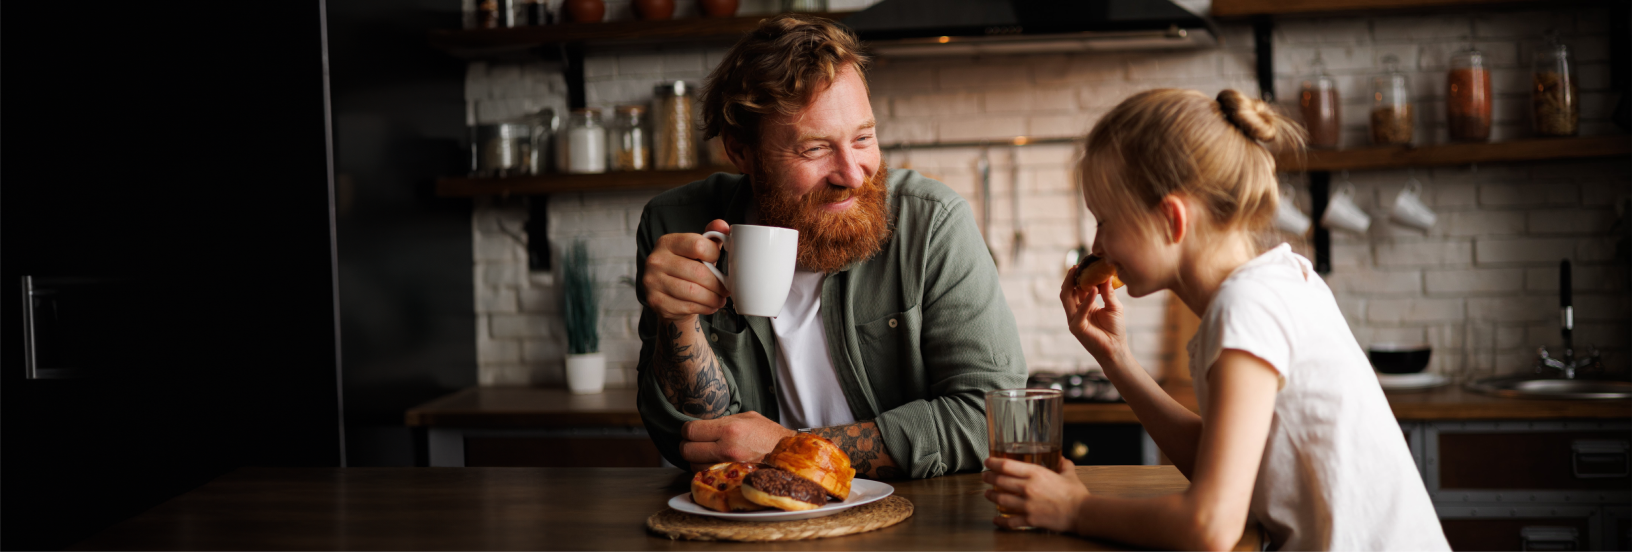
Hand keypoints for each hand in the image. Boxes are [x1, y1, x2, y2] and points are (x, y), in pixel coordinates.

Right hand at [643, 220, 732, 322]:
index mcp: (667, 242)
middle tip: (726, 288)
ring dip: (713, 298)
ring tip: (720, 298)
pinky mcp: (656, 301)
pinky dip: (704, 307)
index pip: (697, 245)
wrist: (667, 294)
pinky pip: (688, 306)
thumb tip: (723, 226)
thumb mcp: (697, 249)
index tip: (719, 261)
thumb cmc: (686, 267)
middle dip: (718, 283)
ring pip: (694, 292)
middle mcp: (656, 260)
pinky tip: (709, 305)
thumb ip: (711, 235)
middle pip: (698, 272)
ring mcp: (653, 282)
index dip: (714, 254)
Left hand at [680, 411, 796, 471]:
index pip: (690, 431)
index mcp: (729, 429)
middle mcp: (727, 449)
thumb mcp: (747, 417)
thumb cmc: (769, 434)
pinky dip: (706, 471)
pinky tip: (714, 464)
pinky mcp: (731, 478)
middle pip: (687, 450)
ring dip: (696, 460)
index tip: (691, 431)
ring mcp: (729, 466)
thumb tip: (705, 424)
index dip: (687, 431)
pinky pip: (707, 476)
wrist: (788, 455)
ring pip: (694, 466)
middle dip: (688, 446)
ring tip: (707, 454)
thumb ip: (724, 421)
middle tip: (695, 443)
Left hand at [982, 456, 1089, 532]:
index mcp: (1036, 473)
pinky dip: (1001, 521)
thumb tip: (1063, 459)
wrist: (1082, 513)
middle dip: (989, 477)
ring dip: (991, 496)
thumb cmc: (1076, 494)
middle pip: (1000, 481)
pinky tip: (996, 520)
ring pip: (1001, 499)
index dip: (993, 462)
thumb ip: (1064, 465)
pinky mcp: (1030, 519)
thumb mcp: (1069, 474)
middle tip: (985, 476)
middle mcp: (1028, 487)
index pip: (1007, 465)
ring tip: (987, 494)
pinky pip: (1011, 521)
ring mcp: (1027, 504)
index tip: (988, 461)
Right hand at [1059, 267, 1130, 366]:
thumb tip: (1107, 276)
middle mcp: (1076, 312)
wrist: (1116, 348)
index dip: (1078, 277)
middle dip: (1070, 278)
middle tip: (1076, 266)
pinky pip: (1079, 311)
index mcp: (1083, 306)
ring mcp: (1074, 320)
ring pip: (1066, 298)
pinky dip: (1086, 300)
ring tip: (1078, 272)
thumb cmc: (1115, 329)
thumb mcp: (1114, 306)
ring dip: (1072, 284)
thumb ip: (1108, 292)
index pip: (1076, 288)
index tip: (1083, 264)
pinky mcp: (1076, 327)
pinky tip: (1094, 290)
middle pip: (1067, 291)